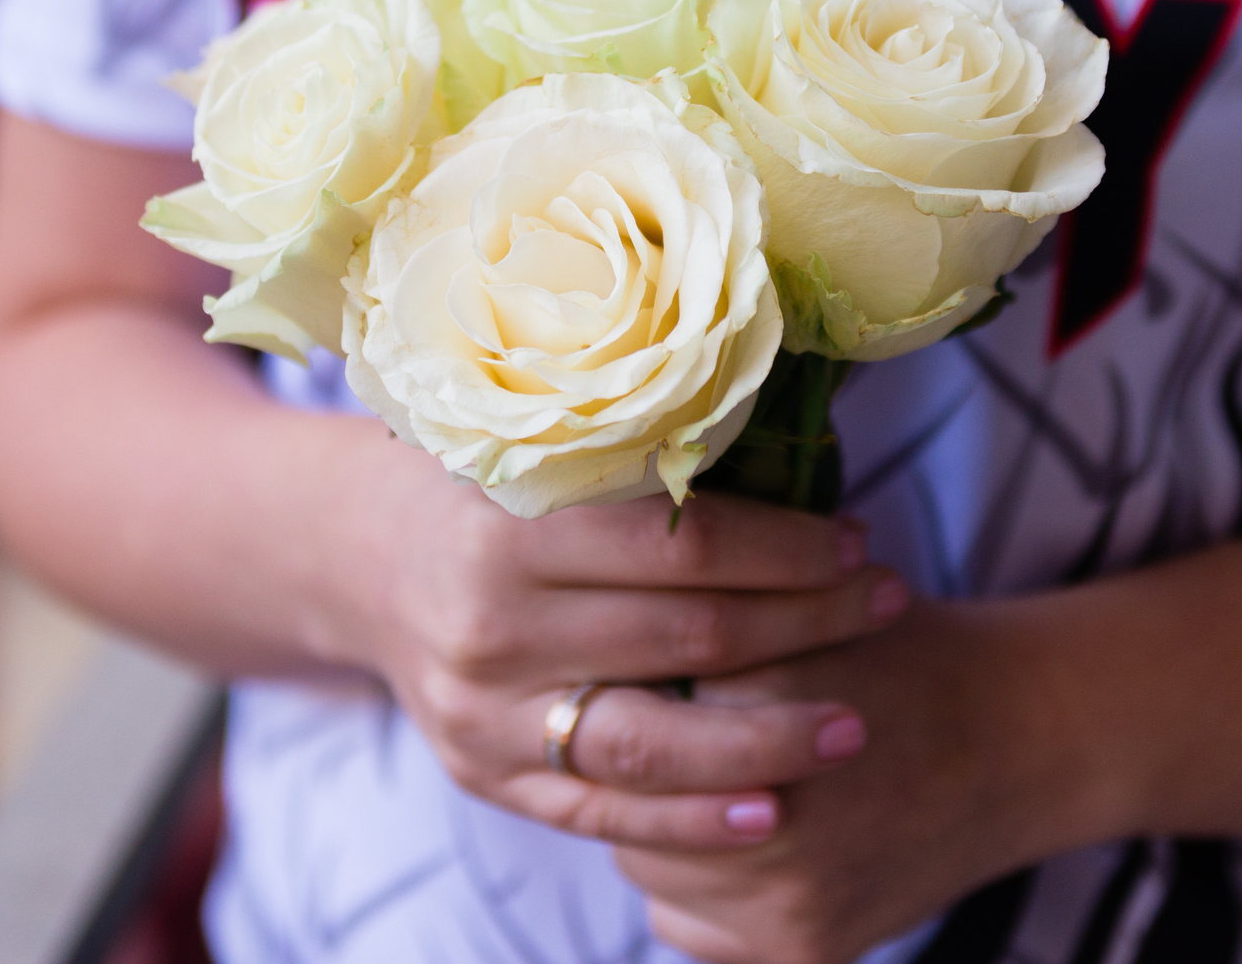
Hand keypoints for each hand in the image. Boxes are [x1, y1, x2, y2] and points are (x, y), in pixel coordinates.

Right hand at [329, 431, 912, 853]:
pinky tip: (773, 807)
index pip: (681, 545)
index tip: (857, 540)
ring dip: (771, 738)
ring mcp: (484, 713)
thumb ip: (635, 448)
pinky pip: (604, 813)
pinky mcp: (484, 774)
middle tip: (888, 605)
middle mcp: (491, 625)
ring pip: (653, 743)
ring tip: (858, 726)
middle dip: (807, 625)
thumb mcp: (534, 439)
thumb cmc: (476, 481)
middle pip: (685, 639)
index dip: (786, 547)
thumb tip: (791, 423)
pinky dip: (694, 819)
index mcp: (510, 525)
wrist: (352, 555)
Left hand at [616, 599, 1094, 963]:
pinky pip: (683, 923)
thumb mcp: (801, 599)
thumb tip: (585, 623)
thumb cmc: (899, 650)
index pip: (624, 701)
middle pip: (623, 792)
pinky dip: (693, 890)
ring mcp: (787, 895)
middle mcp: (772, 812)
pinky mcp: (802, 950)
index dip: (620, 682)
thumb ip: (697, 619)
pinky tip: (732, 841)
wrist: (1019, 737)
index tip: (623, 668)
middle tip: (651, 727)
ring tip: (696, 780)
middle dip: (631, 759)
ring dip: (654, 825)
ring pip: (643, 862)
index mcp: (764, 702)